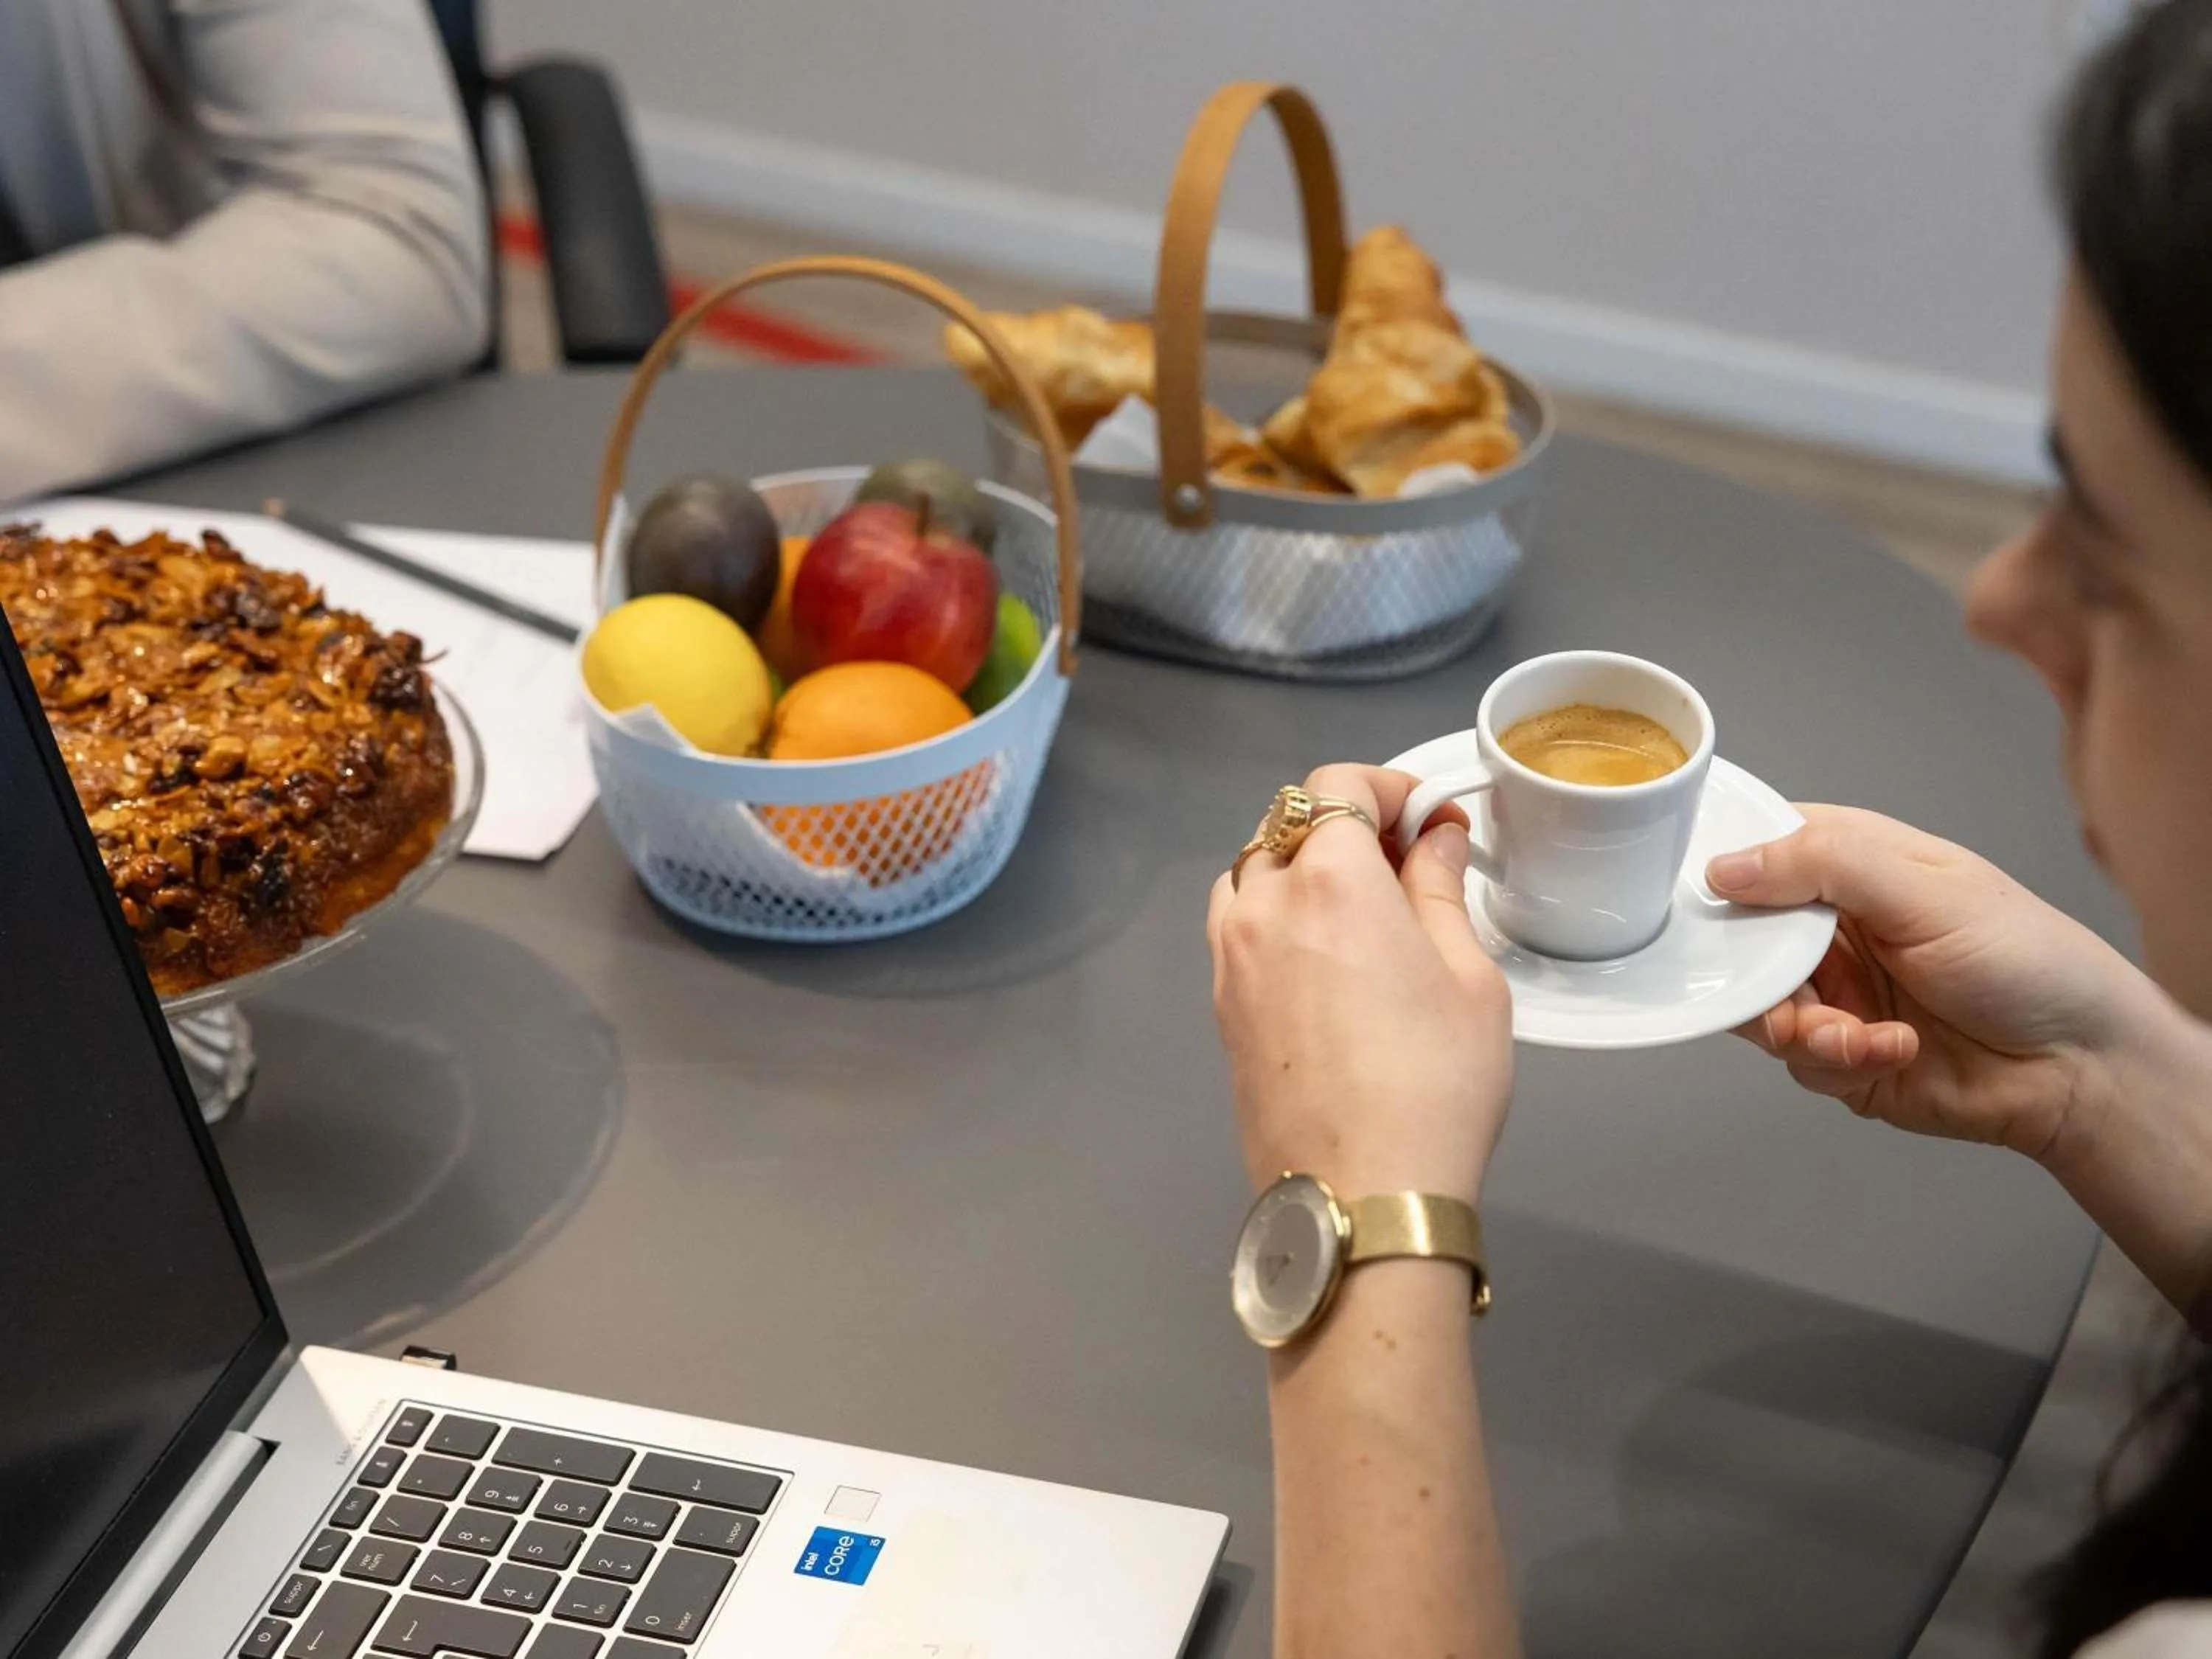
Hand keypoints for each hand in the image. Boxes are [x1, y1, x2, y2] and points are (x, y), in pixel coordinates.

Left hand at [1207, 765, 1512, 1204]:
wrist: (1361, 1196)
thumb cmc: (1435, 1084)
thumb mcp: (1467, 977)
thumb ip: (1439, 890)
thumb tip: (1434, 837)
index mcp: (1328, 882)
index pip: (1335, 787)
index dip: (1387, 789)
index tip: (1430, 820)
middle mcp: (1263, 906)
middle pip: (1289, 823)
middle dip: (1348, 825)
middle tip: (1408, 863)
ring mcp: (1229, 959)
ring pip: (1252, 872)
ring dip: (1300, 867)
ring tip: (1360, 909)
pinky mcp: (1220, 1007)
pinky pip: (1237, 928)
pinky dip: (1274, 915)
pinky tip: (1324, 959)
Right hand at [1707, 804, 2164, 1161]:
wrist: (2081, 1069)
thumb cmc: (2030, 962)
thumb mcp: (1926, 892)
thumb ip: (1824, 866)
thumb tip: (1728, 865)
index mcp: (1853, 866)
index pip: (1762, 849)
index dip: (1724, 871)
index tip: (1705, 899)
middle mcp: (1836, 928)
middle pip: (1743, 939)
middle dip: (1755, 972)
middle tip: (1784, 989)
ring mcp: (1837, 993)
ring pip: (1761, 1007)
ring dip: (1802, 1027)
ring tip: (1852, 1034)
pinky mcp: (1842, 1057)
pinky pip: (1800, 1061)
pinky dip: (1839, 1060)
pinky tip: (1894, 1049)